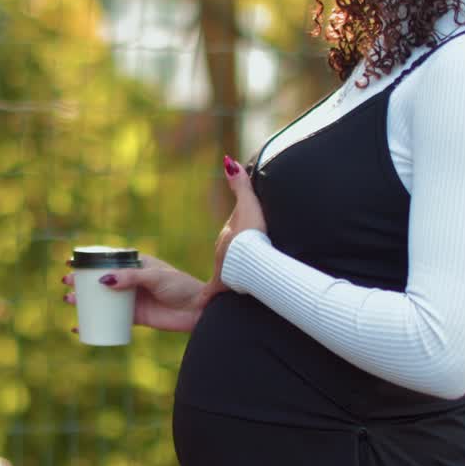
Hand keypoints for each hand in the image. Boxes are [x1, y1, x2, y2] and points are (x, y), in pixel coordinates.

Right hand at [62, 254, 206, 332]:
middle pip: (101, 280)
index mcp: (137, 264)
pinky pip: (112, 319)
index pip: (108, 259)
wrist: (199, 311)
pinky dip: (96, 322)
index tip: (71, 262)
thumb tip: (103, 281)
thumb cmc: (180, 286)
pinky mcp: (136, 317)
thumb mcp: (155, 277)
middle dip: (82, 281)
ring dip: (85, 300)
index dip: (89, 261)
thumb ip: (131, 278)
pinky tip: (81, 326)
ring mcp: (133, 299)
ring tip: (69, 300)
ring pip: (104, 299)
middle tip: (66, 283)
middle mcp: (132, 280)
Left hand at [211, 155, 266, 290]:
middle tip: (244, 262)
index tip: (245, 239)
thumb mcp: (247, 205)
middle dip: (235, 259)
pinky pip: (217, 294)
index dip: (240, 235)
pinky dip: (216, 297)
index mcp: (228, 237)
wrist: (249, 262)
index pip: (233, 235)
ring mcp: (223, 272)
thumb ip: (240, 185)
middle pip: (230, 255)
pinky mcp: (224, 288)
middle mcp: (222, 255)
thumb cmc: (251, 235)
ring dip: (231, 278)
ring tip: (237, 284)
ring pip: (227, 274)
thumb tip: (229, 161)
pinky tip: (212, 304)